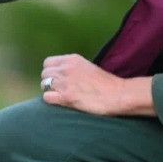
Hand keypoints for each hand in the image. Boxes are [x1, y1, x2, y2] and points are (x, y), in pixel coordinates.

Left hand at [41, 54, 155, 116]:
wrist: (119, 94)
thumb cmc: (106, 84)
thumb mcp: (87, 67)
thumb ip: (72, 67)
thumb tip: (59, 73)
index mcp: (72, 59)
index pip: (48, 63)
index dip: (51, 72)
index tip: (57, 79)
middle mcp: (66, 68)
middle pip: (44, 74)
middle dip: (49, 82)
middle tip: (59, 89)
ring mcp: (65, 82)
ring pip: (44, 84)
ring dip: (50, 91)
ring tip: (61, 96)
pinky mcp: (66, 96)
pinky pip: (46, 97)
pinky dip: (51, 100)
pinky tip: (61, 102)